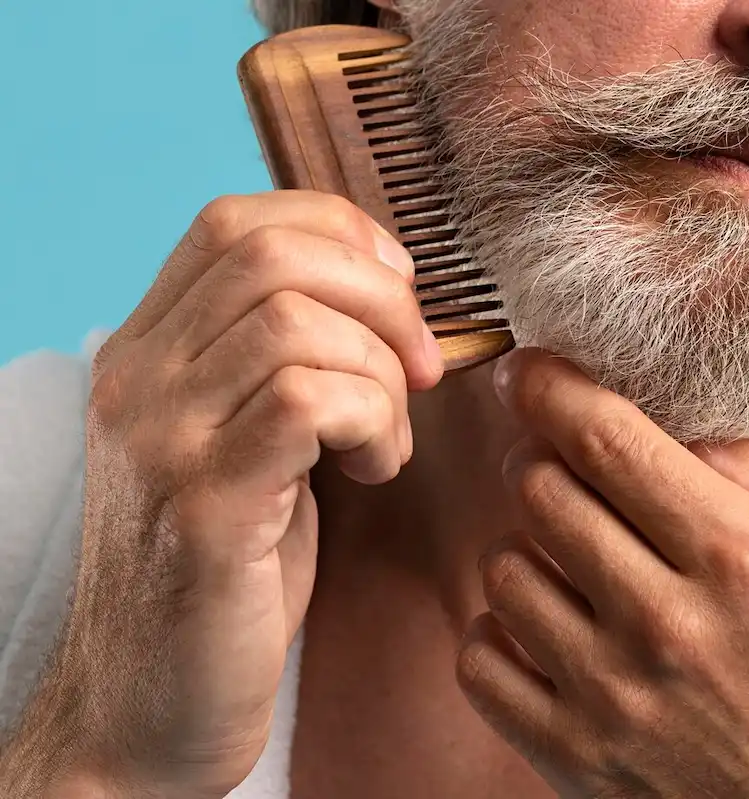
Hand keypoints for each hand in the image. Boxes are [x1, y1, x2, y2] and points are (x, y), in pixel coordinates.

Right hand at [0, 191, 440, 797]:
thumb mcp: (248, 443)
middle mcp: (139, 380)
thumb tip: (389, 294)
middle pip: (273, 255)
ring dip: (383, 376)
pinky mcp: (204, 508)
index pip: (237, 221)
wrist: (152, 707)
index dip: (340, 231)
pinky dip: (373, 423)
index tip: (401, 291)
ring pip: (298, 322)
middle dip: (382, 299)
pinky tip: (373, 473)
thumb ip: (287, 363)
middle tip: (420, 370)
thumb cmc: (228, 573)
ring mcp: (161, 440)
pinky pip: (308, 401)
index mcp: (148, 352)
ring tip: (387, 445)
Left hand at [458, 349, 748, 798]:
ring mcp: (613, 696)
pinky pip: (481, 657)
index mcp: (742, 558)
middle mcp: (668, 622)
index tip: (527, 369)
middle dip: (544, 460)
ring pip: (504, 566)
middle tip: (569, 468)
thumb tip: (675, 418)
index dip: (550, 386)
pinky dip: (502, 630)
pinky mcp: (573, 757)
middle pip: (542, 491)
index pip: (608, 438)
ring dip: (529, 547)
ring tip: (576, 562)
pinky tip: (551, 630)